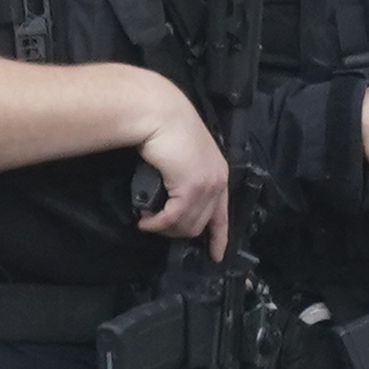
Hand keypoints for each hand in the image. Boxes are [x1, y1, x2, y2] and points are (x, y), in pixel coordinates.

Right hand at [124, 74, 230, 257]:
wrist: (159, 112)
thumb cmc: (166, 128)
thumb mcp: (182, 156)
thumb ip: (184, 178)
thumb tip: (171, 201)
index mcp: (219, 173)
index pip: (223, 215)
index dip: (219, 238)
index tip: (216, 256)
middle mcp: (218, 181)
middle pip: (201, 224)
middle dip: (176, 232)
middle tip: (156, 225)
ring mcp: (207, 185)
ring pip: (187, 225)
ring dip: (164, 228)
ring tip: (148, 221)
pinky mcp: (192, 187)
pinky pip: (174, 218)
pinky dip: (157, 224)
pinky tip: (145, 220)